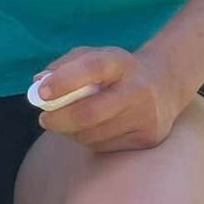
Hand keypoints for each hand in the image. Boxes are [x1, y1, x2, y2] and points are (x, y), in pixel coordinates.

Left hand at [35, 47, 187, 151]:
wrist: (165, 86)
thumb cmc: (116, 71)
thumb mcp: (93, 56)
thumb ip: (64, 66)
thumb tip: (38, 83)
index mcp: (121, 62)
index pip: (92, 68)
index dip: (64, 81)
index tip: (41, 93)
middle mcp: (137, 89)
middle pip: (90, 113)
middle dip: (60, 119)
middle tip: (44, 119)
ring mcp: (146, 117)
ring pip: (93, 135)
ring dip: (71, 132)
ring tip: (68, 122)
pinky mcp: (148, 139)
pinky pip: (105, 147)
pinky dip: (89, 140)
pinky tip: (91, 129)